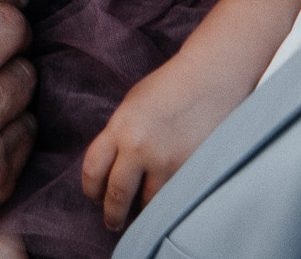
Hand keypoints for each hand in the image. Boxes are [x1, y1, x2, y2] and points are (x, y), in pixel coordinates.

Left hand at [79, 51, 243, 232]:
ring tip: (142, 211)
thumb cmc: (168, 88)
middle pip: (116, 195)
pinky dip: (168, 203)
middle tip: (113, 221)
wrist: (210, 79)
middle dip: (112, 214)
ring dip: (143, 211)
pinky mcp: (193, 171)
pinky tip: (166, 201)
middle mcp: (140, 147)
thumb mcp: (131, 107)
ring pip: (148, 204)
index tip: (94, 196)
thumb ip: (118, 137)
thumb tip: (108, 170)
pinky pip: (174, 199)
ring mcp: (168, 162)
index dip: (90, 189)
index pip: (92, 170)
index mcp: (120, 128)